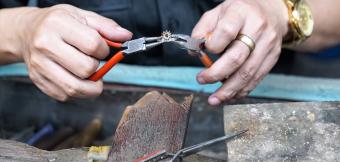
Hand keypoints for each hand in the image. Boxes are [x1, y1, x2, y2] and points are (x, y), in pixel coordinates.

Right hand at [17, 4, 131, 100]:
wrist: (27, 32)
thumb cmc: (58, 24)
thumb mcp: (82, 16)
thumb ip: (106, 27)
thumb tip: (126, 37)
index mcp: (58, 25)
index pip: (93, 45)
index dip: (104, 50)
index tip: (100, 50)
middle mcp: (45, 45)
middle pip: (85, 69)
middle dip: (97, 69)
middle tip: (93, 63)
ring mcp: (39, 65)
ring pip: (75, 88)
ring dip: (91, 87)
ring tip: (91, 77)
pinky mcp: (38, 80)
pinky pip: (65, 95)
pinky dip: (77, 92)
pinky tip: (76, 79)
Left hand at [192, 0, 288, 104]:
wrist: (271, 12)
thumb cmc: (239, 13)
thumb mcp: (218, 12)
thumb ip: (203, 29)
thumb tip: (194, 51)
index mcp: (241, 13)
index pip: (226, 31)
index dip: (213, 46)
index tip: (203, 52)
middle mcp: (257, 28)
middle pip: (237, 57)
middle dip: (216, 74)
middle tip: (201, 80)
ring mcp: (268, 44)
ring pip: (248, 73)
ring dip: (229, 90)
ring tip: (214, 99)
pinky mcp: (273, 58)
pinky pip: (256, 79)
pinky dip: (241, 91)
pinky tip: (229, 97)